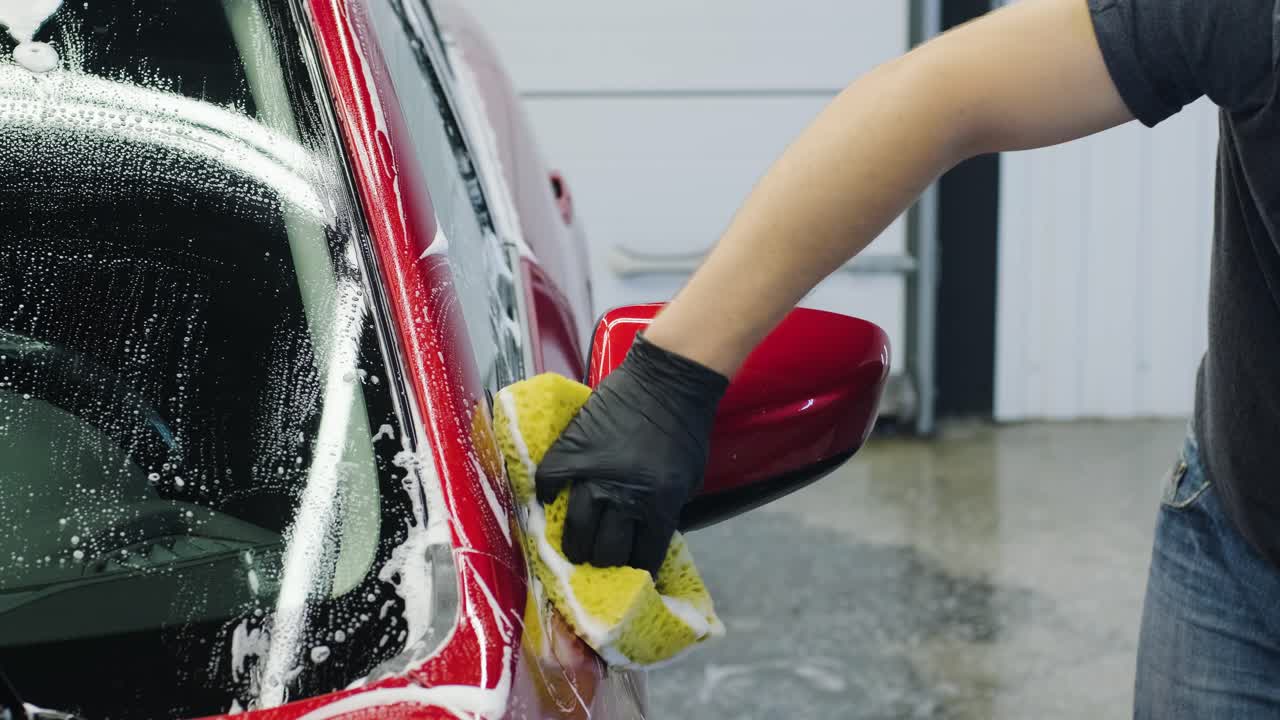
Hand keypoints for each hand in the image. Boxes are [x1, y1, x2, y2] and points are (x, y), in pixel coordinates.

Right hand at [535, 334, 728, 574]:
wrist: (667, 381)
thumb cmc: (685, 430)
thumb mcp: (688, 480)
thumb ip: (666, 510)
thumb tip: (645, 534)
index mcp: (659, 506)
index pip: (644, 556)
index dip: (639, 570)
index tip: (633, 574)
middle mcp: (623, 497)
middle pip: (606, 550)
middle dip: (605, 562)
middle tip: (600, 560)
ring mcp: (593, 474)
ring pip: (577, 527)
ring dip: (575, 544)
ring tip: (575, 549)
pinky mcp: (572, 451)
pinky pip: (550, 481)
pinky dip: (548, 494)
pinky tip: (551, 501)